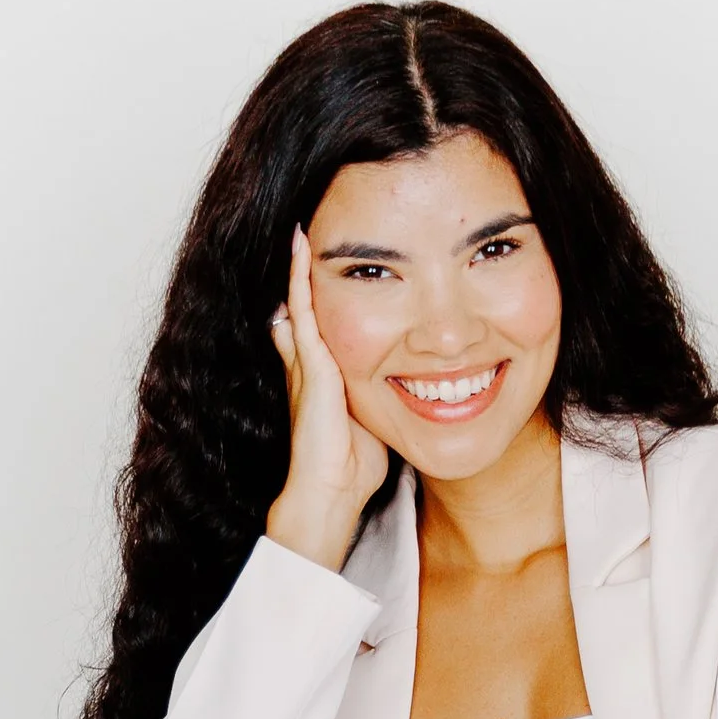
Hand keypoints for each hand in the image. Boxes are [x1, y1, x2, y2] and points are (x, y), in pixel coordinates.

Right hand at [265, 225, 387, 569]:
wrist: (330, 494)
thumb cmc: (355, 467)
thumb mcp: (377, 419)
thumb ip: (385, 396)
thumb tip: (416, 387)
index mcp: (329, 371)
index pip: (328, 319)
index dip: (332, 291)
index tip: (339, 262)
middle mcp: (311, 361)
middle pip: (313, 303)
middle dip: (314, 269)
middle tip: (313, 229)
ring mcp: (307, 361)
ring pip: (304, 299)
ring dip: (303, 263)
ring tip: (305, 225)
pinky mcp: (309, 366)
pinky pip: (303, 309)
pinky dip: (300, 277)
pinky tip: (302, 246)